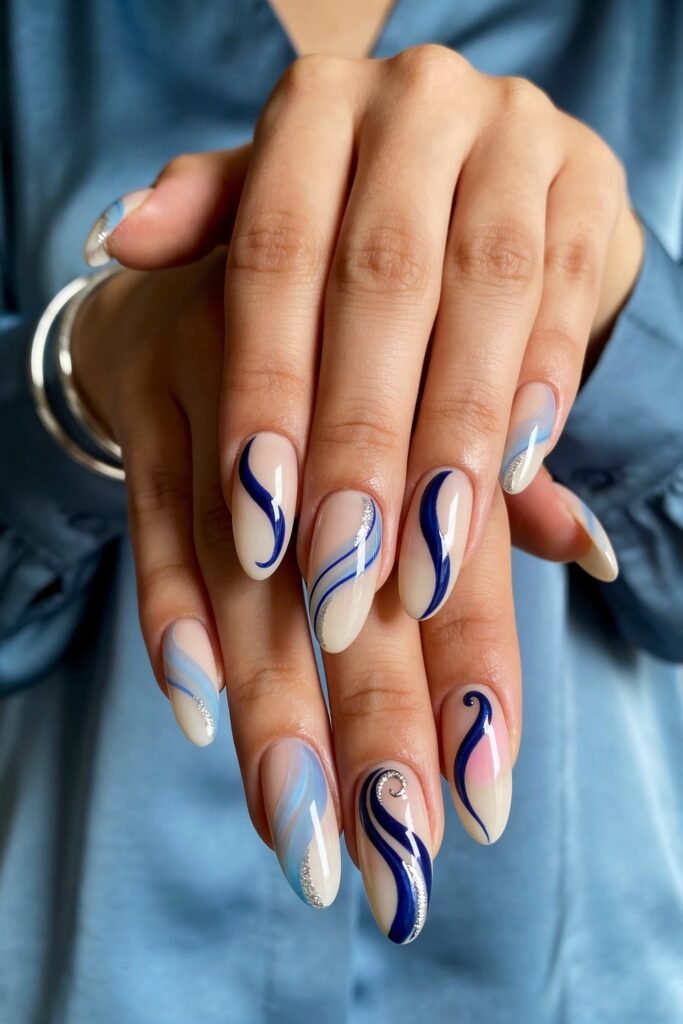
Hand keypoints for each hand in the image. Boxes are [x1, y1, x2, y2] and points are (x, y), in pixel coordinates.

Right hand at [70, 252, 521, 942]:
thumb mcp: (433, 390)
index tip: (485, 795)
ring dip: (273, 705)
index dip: (474, 674)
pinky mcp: (152, 404)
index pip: (458, 559)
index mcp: (422, 392)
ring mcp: (232, 396)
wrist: (229, 244)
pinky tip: (193, 708)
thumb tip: (599, 555)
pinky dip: (169, 610)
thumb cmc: (352, 343)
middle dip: (375, 725)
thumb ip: (494, 483)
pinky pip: (153, 518)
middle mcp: (331, 395)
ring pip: (251, 573)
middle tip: (395, 859)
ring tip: (298, 831)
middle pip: (355, 588)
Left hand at [91, 46, 634, 654]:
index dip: (267, 393)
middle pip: (382, 283)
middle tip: (341, 571)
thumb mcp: (271, 205)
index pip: (276, 257)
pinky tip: (518, 474)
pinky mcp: (590, 179)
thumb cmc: (351, 205)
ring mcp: (514, 133)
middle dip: (361, 439)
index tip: (256, 526)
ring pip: (486, 290)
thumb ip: (207, 223)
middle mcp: (416, 104)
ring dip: (458, 435)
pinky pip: (570, 287)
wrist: (473, 153)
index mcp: (316, 107)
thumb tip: (117, 238)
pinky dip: (544, 383)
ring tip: (429, 560)